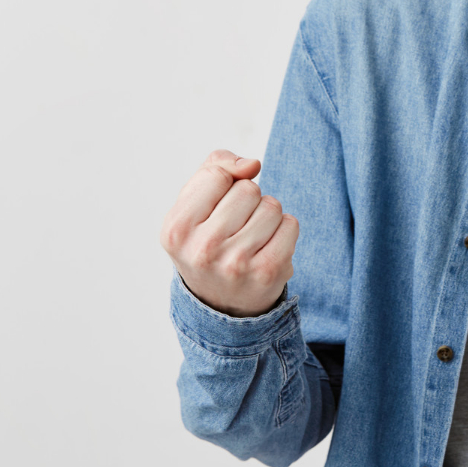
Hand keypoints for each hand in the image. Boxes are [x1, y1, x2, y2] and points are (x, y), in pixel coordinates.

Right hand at [159, 149, 298, 316]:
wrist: (220, 301)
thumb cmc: (206, 239)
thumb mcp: (193, 203)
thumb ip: (215, 167)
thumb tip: (252, 164)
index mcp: (176, 229)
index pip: (217, 175)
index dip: (224, 183)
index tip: (216, 206)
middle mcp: (202, 249)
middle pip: (248, 189)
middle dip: (247, 199)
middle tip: (234, 227)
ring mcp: (236, 264)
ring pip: (271, 206)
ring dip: (267, 215)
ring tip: (251, 238)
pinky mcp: (268, 273)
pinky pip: (291, 224)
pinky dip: (284, 230)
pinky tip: (267, 247)